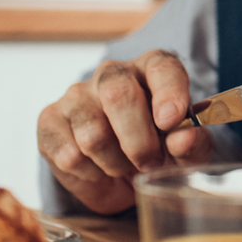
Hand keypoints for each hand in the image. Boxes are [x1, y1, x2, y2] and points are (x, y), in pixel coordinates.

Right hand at [36, 49, 213, 213]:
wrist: (121, 174)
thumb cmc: (160, 150)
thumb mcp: (186, 150)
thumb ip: (192, 144)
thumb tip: (184, 139)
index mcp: (153, 68)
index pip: (161, 67)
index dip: (168, 92)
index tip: (171, 121)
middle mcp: (112, 73)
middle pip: (119, 94)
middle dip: (139, 141)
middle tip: (150, 162)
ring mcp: (77, 94)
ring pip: (93, 133)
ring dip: (115, 163)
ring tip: (125, 165)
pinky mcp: (50, 120)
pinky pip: (68, 155)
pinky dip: (91, 174)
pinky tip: (100, 168)